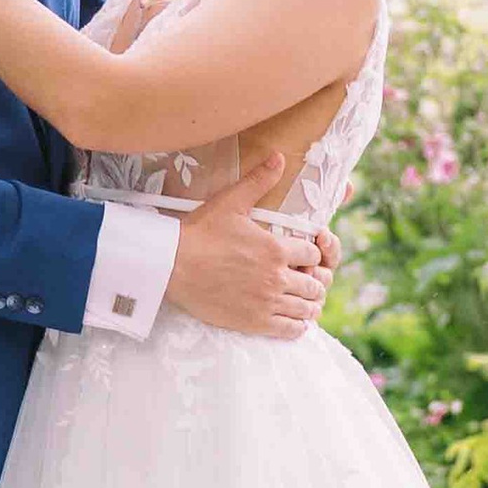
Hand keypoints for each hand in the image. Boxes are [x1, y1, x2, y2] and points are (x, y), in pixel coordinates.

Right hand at [167, 150, 329, 341]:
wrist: (171, 266)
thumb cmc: (200, 232)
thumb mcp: (231, 202)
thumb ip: (259, 181)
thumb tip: (280, 157)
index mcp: (277, 249)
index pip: (315, 255)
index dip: (312, 255)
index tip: (303, 256)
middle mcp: (277, 278)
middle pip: (315, 284)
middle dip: (314, 280)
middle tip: (305, 279)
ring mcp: (266, 302)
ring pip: (307, 309)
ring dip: (309, 304)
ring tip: (302, 300)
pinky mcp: (254, 322)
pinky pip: (291, 330)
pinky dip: (297, 325)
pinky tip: (293, 320)